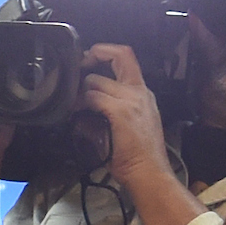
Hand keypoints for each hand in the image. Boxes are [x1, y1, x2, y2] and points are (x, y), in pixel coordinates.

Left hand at [78, 44, 176, 189]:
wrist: (150, 173)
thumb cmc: (139, 157)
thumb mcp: (128, 126)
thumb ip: (110, 112)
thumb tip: (85, 110)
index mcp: (143, 93)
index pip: (128, 56)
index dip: (106, 50)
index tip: (90, 57)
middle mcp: (139, 92)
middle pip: (118, 55)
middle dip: (92, 56)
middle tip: (78, 70)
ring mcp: (131, 100)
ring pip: (97, 80)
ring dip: (82, 91)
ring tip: (76, 105)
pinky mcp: (120, 112)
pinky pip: (93, 97)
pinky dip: (81, 103)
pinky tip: (77, 113)